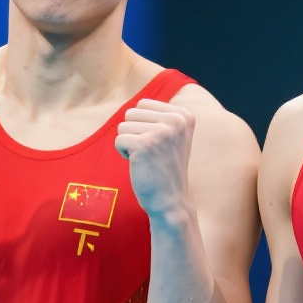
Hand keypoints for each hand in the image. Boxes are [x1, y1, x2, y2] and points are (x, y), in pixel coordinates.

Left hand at [116, 99, 194, 216]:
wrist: (170, 200)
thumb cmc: (165, 168)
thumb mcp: (173, 136)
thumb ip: (161, 116)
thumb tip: (140, 103)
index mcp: (184, 115)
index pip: (144, 104)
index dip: (144, 125)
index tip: (159, 144)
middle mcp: (176, 120)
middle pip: (132, 112)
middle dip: (135, 133)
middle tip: (151, 153)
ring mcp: (161, 131)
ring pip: (123, 126)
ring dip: (129, 144)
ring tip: (146, 159)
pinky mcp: (145, 144)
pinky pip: (119, 140)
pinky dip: (124, 154)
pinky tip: (140, 164)